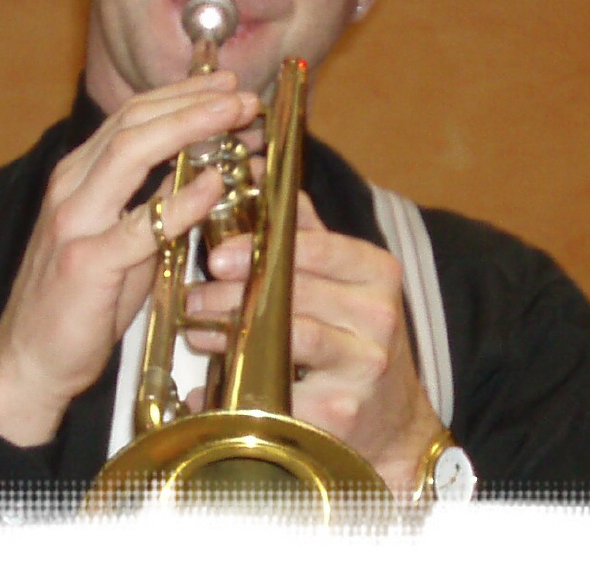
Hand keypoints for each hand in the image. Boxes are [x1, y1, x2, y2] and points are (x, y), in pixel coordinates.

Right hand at [0, 71, 260, 445]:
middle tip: (241, 91)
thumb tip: (209, 174)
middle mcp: (71, 187)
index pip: (132, 116)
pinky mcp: (85, 263)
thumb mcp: (122, 242)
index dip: (181, 95)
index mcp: (79, 176)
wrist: (28, 362)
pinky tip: (213, 182)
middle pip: (134, 121)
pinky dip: (181, 200)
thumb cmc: (81, 303)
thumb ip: (155, 205)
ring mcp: (74, 222)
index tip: (225, 85)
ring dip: (190, 127)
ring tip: (234, 116)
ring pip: (131, 152)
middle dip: (192, 101)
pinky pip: (139, 225)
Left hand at [184, 189, 441, 498]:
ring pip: (285, 337)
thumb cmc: (356, 338)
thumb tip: (258, 168)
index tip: (218, 255)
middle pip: (295, 292)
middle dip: (235, 293)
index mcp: (377, 271)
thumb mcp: (344, 278)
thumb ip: (303, 228)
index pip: (319, 246)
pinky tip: (212, 387)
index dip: (264, 247)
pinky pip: (280, 394)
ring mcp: (365, 364)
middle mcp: (379, 314)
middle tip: (194, 295)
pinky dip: (238, 392)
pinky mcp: (343, 410)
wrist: (395, 421)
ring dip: (230, 334)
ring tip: (197, 331)